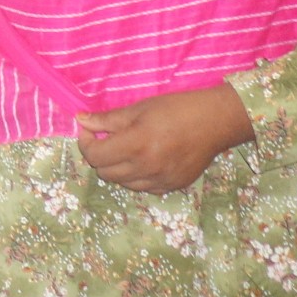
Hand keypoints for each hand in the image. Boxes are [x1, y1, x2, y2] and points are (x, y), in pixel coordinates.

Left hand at [77, 86, 253, 192]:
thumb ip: (107, 119)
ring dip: (117, 168)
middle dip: (99, 155)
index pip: (95, 156)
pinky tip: (143, 161)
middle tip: (105, 139)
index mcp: (136, 146)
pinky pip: (144, 188)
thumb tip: (81, 121)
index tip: (88, 130)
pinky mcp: (174, 186)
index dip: (85, 142)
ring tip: (125, 150)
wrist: (216, 122)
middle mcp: (147, 168)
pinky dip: (137, 177)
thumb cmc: (176, 109)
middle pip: (105, 173)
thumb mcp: (139, 109)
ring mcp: (161, 181)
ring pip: (123, 184)